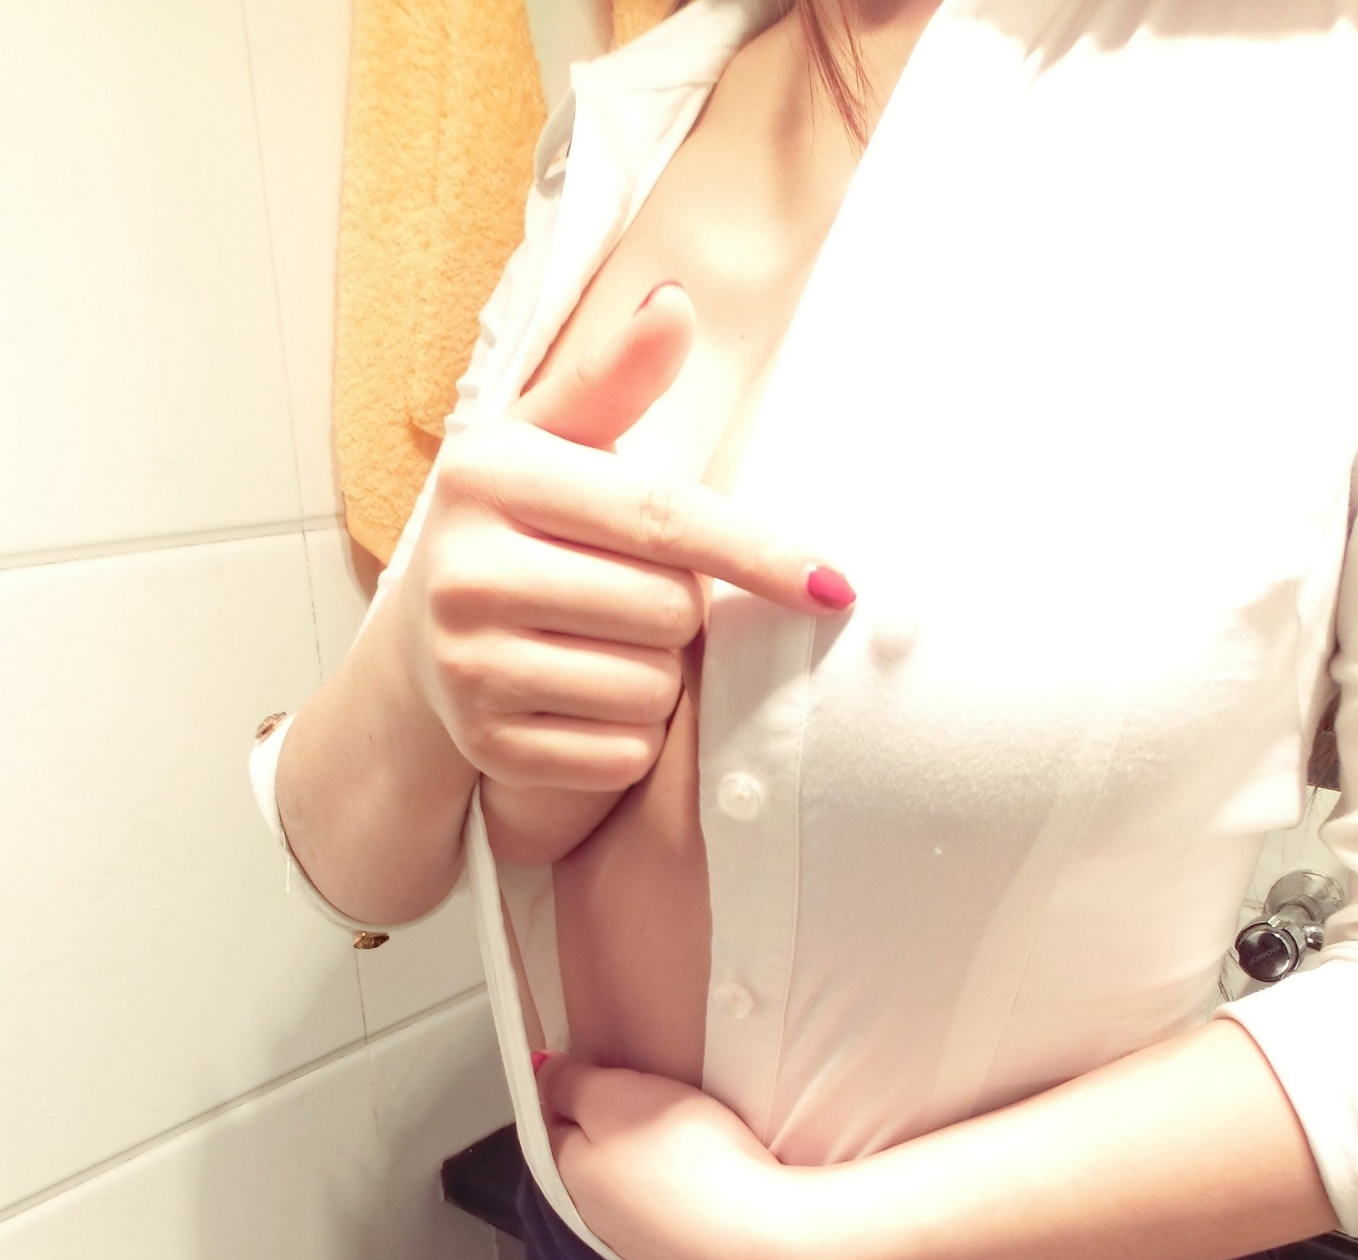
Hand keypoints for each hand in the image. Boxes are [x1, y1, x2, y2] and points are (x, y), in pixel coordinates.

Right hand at [398, 283, 854, 853]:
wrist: (420, 644)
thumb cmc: (514, 526)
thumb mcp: (548, 441)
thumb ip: (614, 379)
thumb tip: (677, 304)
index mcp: (488, 478)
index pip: (661, 517)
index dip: (757, 553)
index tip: (833, 585)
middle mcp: (466, 572)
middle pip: (667, 610)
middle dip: (681, 610)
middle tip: (638, 595)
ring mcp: (470, 668)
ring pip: (651, 688)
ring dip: (661, 676)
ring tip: (610, 645)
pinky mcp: (488, 747)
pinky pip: (622, 754)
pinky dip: (631, 735)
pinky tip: (591, 699)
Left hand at [536, 1053, 818, 1259]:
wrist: (762, 1239)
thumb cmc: (683, 1155)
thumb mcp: (616, 1096)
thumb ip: (572, 1082)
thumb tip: (537, 1072)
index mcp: (569, 1173)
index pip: (554, 1121)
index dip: (577, 1089)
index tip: (608, 1069)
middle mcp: (592, 1218)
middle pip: (591, 1159)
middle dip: (609, 1130)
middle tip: (648, 1098)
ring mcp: (637, 1248)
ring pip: (628, 1191)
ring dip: (644, 1166)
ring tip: (679, 1138)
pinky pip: (666, 1218)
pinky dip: (677, 1197)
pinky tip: (702, 1183)